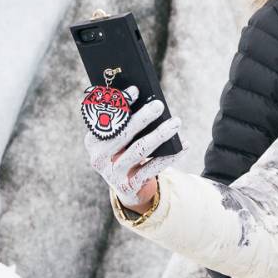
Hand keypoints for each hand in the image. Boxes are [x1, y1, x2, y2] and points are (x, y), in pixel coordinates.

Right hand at [82, 92, 180, 211]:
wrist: (128, 188)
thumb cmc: (125, 152)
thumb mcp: (119, 139)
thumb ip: (125, 121)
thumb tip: (147, 100)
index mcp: (93, 141)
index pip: (104, 119)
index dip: (120, 103)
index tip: (136, 89)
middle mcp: (99, 158)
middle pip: (123, 134)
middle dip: (142, 117)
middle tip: (159, 105)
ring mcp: (113, 174)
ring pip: (140, 150)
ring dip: (160, 134)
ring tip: (175, 122)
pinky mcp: (129, 186)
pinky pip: (153, 168)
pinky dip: (171, 156)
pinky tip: (184, 145)